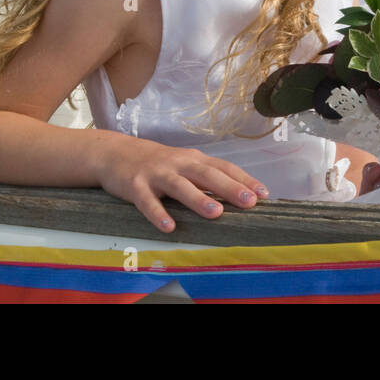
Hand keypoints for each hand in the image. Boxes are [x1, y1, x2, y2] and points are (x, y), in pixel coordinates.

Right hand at [94, 136, 266, 231]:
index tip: (264, 194)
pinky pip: (148, 202)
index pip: (223, 167)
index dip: (244, 179)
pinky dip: (158, 214)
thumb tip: (238, 196)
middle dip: (229, 187)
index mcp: (193, 159)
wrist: (115, 153)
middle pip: (207, 174)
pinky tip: (169, 227)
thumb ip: (206, 178)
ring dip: (198, 199)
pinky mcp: (136, 186)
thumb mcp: (183, 165)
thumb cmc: (158, 164)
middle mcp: (178, 164)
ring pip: (180, 186)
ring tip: (216, 213)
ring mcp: (156, 174)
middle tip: (249, 201)